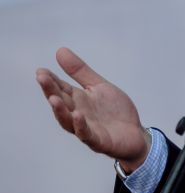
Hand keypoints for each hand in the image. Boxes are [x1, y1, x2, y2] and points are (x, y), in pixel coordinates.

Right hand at [36, 47, 150, 171]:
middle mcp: (78, 115)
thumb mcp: (99, 86)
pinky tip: (78, 115)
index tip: (41, 71)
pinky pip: (88, 135)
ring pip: (69, 122)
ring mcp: (88, 129)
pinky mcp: (100, 141)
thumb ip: (80, 72)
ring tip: (53, 98)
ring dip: (60, 111)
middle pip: (62, 103)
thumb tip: (60, 51)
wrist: (135, 134)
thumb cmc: (114, 111)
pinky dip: (81, 126)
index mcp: (79, 101)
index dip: (51, 81)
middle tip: (41, 78)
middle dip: (51, 91)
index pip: (61, 89)